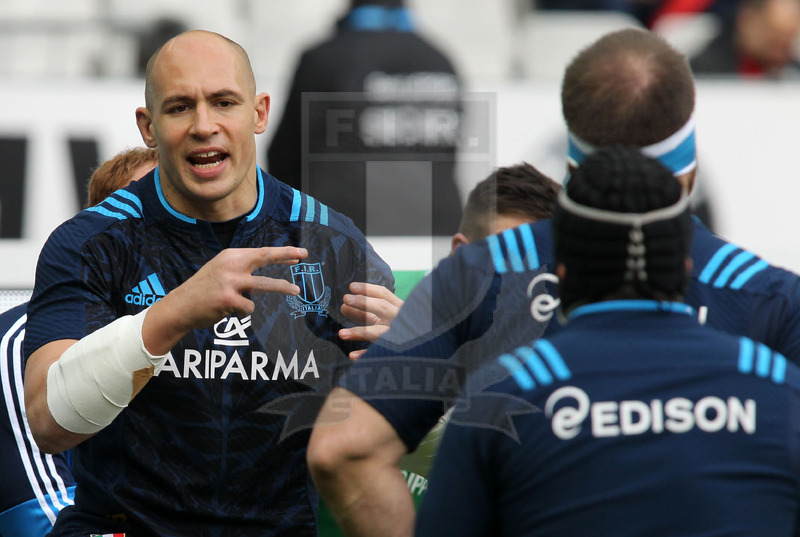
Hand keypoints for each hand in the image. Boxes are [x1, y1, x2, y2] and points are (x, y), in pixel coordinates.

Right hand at [144, 246, 306, 354]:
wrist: (180, 307)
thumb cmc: (205, 290)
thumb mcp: (221, 271)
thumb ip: (243, 269)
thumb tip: (268, 271)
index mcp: (230, 256)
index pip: (261, 252)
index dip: (282, 254)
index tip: (299, 253)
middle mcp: (231, 265)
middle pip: (265, 257)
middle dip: (285, 255)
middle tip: (304, 255)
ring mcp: (231, 282)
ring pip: (264, 284)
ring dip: (283, 287)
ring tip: (296, 290)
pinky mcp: (229, 300)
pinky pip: (248, 308)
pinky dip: (242, 311)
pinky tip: (228, 310)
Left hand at [339, 282, 402, 359]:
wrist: (422, 350)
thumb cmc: (404, 328)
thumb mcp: (391, 316)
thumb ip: (371, 310)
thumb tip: (347, 304)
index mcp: (399, 309)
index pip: (384, 295)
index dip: (367, 289)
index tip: (351, 287)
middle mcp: (399, 321)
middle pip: (382, 308)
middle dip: (363, 302)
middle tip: (346, 299)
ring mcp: (397, 337)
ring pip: (377, 332)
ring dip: (359, 332)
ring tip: (341, 333)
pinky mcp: (394, 353)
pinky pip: (378, 354)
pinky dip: (365, 355)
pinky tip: (352, 355)